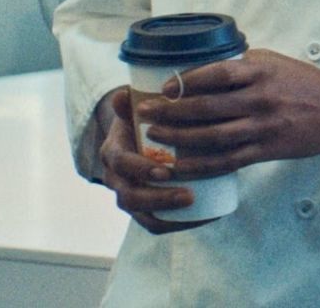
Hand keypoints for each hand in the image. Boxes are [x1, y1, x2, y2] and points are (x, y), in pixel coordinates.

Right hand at [93, 87, 208, 233]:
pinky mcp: (145, 208)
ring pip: (141, 215)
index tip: (166, 171)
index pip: (121, 164)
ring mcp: (129, 195)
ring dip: (167, 215)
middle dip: (158, 199)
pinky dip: (177, 224)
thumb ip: (132, 101)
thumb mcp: (139, 107)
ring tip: (196, 206)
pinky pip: (156, 224)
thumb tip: (124, 94)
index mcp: (113, 151)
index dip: (140, 169)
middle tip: (188, 195)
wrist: (140, 135)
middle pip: (129, 197)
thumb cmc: (146, 119)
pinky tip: (205, 218)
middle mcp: (117, 178)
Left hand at [131, 49, 319, 179]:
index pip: (214, 74)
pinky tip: (180, 166)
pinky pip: (227, 160)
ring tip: (154, 137)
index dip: (183, 81)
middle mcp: (260, 97)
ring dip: (177, 138)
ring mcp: (264, 126)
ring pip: (211, 135)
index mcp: (260, 71)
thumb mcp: (275, 62)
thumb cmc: (305, 82)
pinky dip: (199, 164)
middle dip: (169, 111)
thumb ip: (242, 65)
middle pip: (205, 107)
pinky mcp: (267, 149)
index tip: (161, 88)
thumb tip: (203, 68)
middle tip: (144, 114)